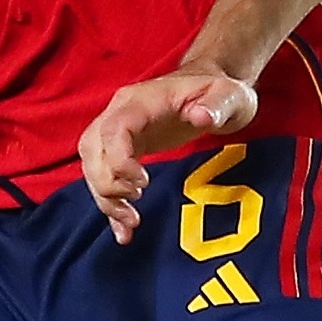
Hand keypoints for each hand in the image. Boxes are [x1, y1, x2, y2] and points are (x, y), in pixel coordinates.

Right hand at [79, 66, 259, 242]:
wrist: (214, 91)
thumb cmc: (221, 93)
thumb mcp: (229, 96)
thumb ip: (217, 105)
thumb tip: (201, 117)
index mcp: (141, 101)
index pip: (113, 130)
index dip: (119, 160)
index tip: (143, 183)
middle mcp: (121, 113)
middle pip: (92, 149)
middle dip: (106, 184)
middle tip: (134, 206)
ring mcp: (120, 131)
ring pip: (92, 165)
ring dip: (104, 197)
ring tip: (130, 221)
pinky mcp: (125, 148)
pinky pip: (104, 175)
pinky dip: (109, 203)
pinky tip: (122, 229)